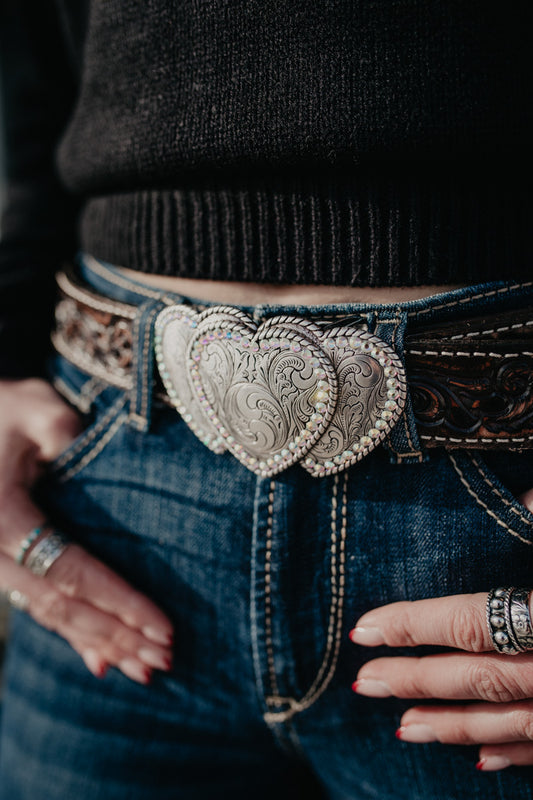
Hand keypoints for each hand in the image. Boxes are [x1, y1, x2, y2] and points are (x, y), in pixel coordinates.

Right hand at [0, 379, 173, 683]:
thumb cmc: (2, 410)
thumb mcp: (33, 407)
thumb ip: (62, 432)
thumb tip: (96, 462)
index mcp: (1, 517)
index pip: (70, 571)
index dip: (119, 601)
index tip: (163, 625)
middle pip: (62, 605)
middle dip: (117, 635)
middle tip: (165, 659)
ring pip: (50, 615)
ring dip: (100, 643)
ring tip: (147, 668)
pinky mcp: (3, 566)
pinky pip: (38, 607)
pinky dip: (72, 636)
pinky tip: (102, 662)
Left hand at [350, 486, 532, 771]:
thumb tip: (522, 495)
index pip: (467, 621)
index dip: (410, 626)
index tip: (362, 630)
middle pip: (474, 675)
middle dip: (414, 680)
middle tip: (363, 684)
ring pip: (504, 719)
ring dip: (450, 726)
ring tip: (402, 729)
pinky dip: (511, 752)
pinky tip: (477, 759)